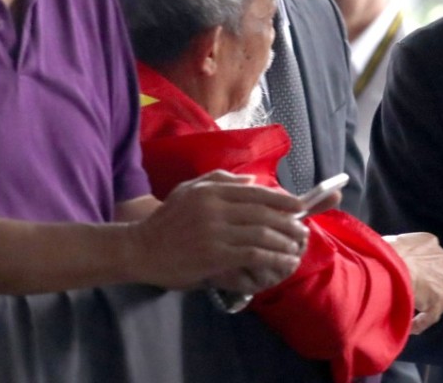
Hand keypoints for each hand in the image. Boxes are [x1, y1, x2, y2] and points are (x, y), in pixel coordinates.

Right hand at [127, 171, 308, 293]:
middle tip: (303, 231)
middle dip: (288, 223)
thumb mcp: (189, 190)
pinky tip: (282, 262)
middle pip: (263, 213)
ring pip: (261, 234)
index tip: (301, 208)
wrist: (139, 249)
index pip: (256, 192)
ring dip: (284, 242)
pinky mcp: (214, 255)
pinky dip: (272, 258)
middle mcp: (215, 207)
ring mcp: (215, 232)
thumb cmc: (166, 220)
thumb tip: (253, 180)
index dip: (282, 200)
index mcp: (211, 190)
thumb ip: (220, 180)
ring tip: (296, 249)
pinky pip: (252, 254)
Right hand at [385, 232, 442, 333]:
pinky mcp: (438, 300)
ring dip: (422, 305)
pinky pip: (430, 315)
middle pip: (433, 276)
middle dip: (422, 286)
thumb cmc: (385, 251)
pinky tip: (410, 327)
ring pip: (435, 297)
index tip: (404, 277)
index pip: (425, 257)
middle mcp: (441, 259)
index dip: (415, 268)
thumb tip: (383, 256)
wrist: (393, 264)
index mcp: (429, 242)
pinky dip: (421, 322)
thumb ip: (393, 250)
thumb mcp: (389, 243)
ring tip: (407, 313)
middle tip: (405, 295)